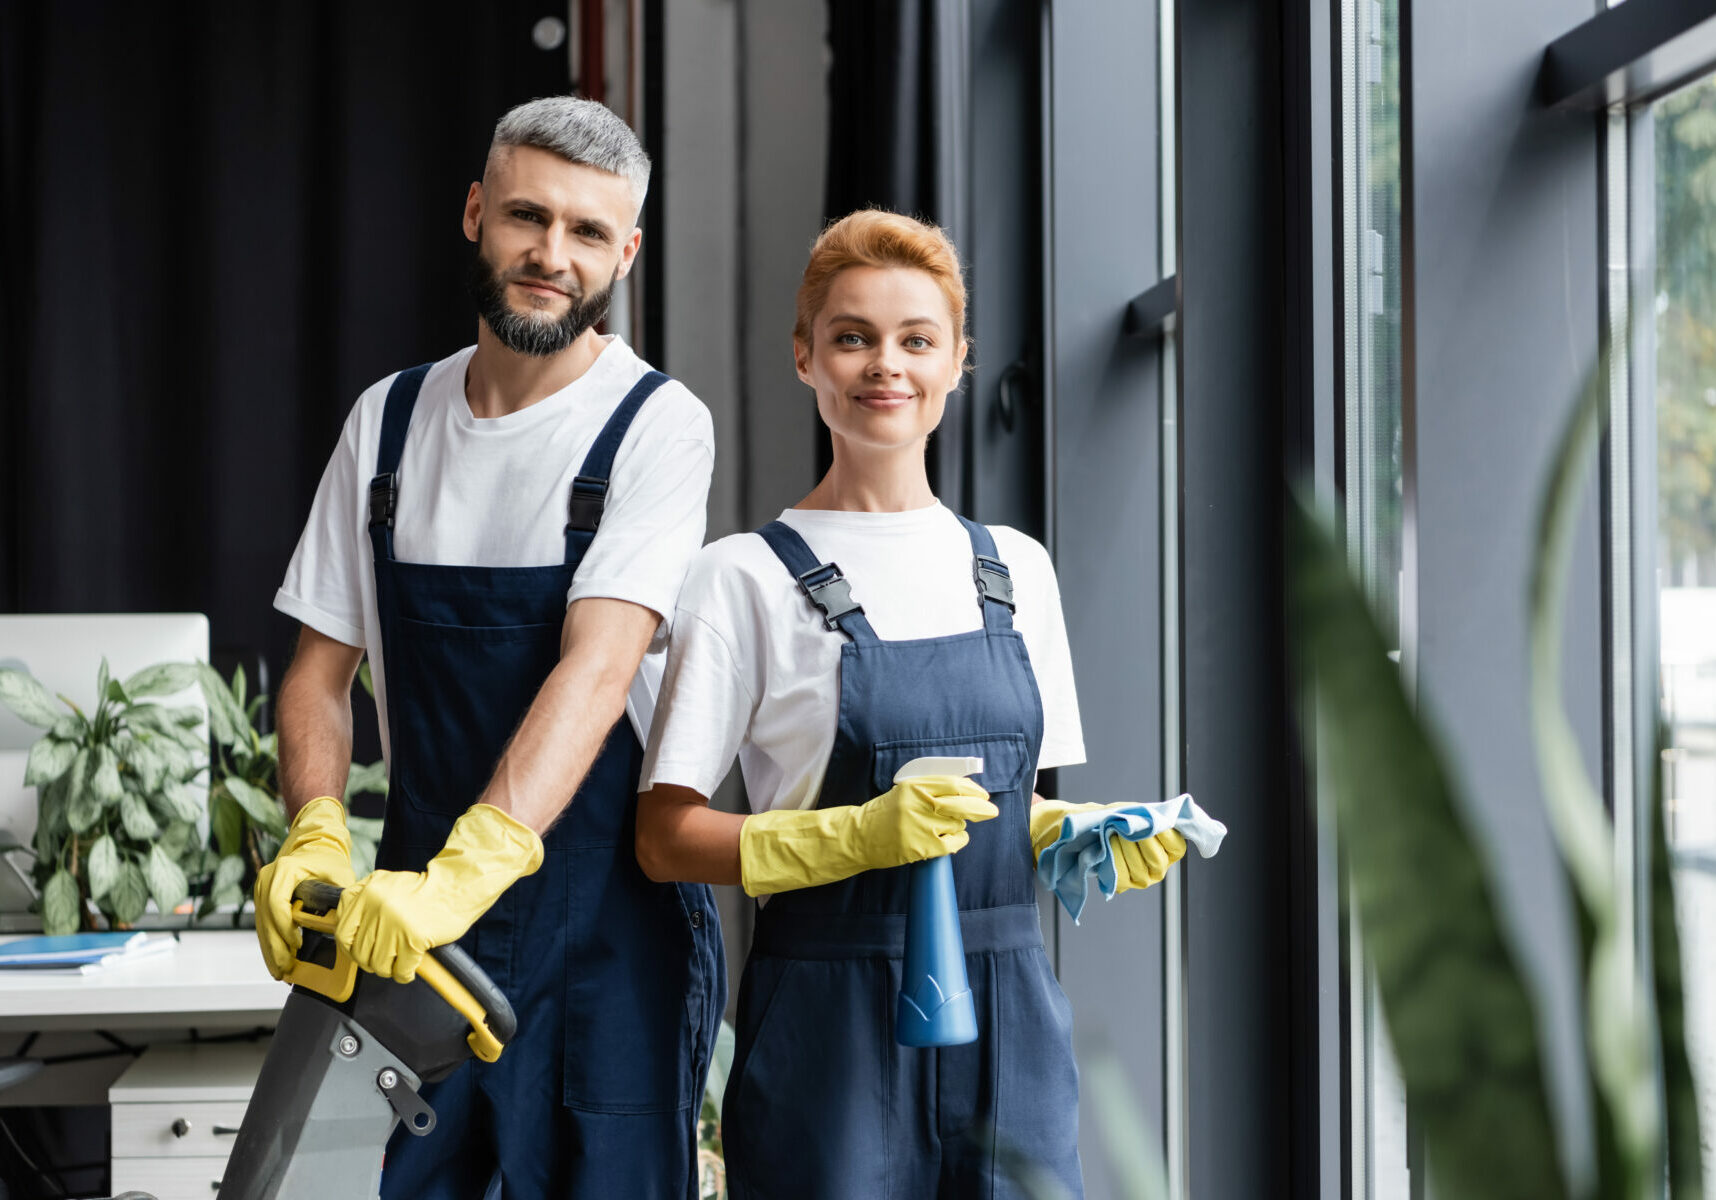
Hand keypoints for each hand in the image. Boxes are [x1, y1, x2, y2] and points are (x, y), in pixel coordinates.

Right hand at [253, 797, 354, 979]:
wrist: (315, 843)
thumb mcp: (340, 873)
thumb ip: (341, 895)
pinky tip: (276, 960)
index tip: (297, 945)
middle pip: (266, 919)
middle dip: (275, 947)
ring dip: (270, 950)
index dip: (285, 928)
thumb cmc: (328, 859)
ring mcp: (262, 888)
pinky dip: (269, 942)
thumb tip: (349, 920)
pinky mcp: (262, 897)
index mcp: (284, 871)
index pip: (277, 904)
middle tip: (286, 970)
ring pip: (262, 925)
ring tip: (280, 971)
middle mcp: (267, 879)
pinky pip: (263, 924)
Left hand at [335, 803, 542, 982]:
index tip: (358, 951)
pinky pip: (400, 969)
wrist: (458, 887)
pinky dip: (404, 974)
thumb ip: (362, 898)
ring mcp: (395, 923)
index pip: (343, 931)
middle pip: (360, 952)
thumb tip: (341, 922)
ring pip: (378, 963)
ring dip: (388, 970)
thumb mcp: (386, 882)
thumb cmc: (424, 888)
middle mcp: (378, 907)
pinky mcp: (413, 938)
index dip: (349, 948)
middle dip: (370, 961)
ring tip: (397, 964)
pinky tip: (410, 969)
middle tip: (382, 960)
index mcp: (368, 892)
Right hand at [738, 775, 996, 896]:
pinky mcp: (920, 848)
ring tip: (950, 827)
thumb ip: (930, 788)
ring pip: (957, 824)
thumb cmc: (883, 813)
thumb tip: (965, 788)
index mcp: (913, 786)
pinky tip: (952, 840)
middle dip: (981, 807)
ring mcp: (919, 827)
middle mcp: (918, 804)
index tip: (983, 793)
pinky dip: (957, 841)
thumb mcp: (904, 792)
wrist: (859, 837)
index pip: (953, 783)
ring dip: (960, 826)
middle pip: (961, 804)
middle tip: (991, 810)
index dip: (973, 789)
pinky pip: (952, 844)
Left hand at [1029, 800, 1189, 894]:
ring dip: (1124, 849)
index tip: (1147, 820)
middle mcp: (1160, 867)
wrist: (1092, 829)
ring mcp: (1144, 878)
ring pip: (1140, 870)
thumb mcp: (1133, 810)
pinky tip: (1106, 849)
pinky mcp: (1125, 884)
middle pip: (1157, 860)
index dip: (1162, 833)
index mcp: (1169, 849)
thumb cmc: (1118, 819)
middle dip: (1139, 841)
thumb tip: (1154, 817)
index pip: (1176, 847)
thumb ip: (1146, 814)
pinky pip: (1122, 877)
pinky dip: (1113, 860)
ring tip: (1113, 834)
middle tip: (1125, 828)